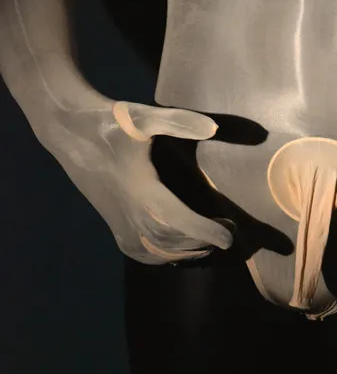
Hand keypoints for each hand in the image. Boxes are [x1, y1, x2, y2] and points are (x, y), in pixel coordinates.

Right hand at [37, 95, 233, 263]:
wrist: (69, 131)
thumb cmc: (110, 122)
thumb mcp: (144, 117)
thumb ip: (179, 122)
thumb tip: (213, 129)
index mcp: (141, 188)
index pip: (178, 220)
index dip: (205, 232)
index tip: (229, 236)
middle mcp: (129, 210)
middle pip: (168, 242)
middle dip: (200, 242)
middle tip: (226, 232)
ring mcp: (117, 219)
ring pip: (152, 251)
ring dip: (182, 252)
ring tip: (207, 243)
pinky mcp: (111, 220)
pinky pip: (136, 250)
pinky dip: (158, 257)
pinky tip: (175, 250)